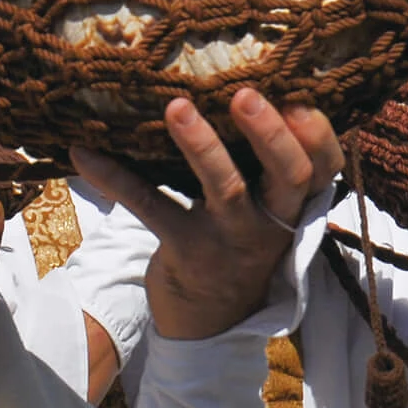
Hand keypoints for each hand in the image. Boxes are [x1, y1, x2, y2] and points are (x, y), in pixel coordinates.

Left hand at [76, 91, 341, 340]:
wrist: (211, 323)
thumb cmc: (239, 245)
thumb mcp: (269, 211)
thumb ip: (268, 164)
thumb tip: (241, 83)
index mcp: (294, 204)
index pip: (323, 169)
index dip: (320, 137)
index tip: (302, 103)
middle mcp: (271, 221)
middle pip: (288, 175)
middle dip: (270, 134)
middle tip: (244, 95)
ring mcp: (229, 239)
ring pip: (225, 188)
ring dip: (200, 146)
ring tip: (176, 108)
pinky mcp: (186, 252)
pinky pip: (151, 207)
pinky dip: (115, 178)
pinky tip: (84, 154)